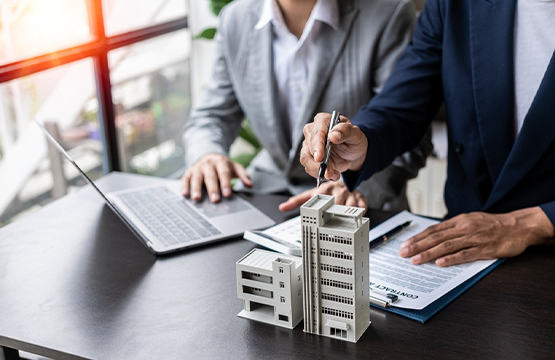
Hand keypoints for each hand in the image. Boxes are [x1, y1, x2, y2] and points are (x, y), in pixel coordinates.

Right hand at [181, 154, 251, 201]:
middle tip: (215, 200)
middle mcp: (208, 163)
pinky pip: (185, 178)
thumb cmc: (223, 165)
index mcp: (221, 162)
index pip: (224, 173)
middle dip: (212, 189)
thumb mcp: (235, 167)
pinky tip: (185, 194)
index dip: (225, 184)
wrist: (209, 155)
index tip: (227, 194)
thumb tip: (250, 185)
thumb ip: (243, 175)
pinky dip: (185, 186)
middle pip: (210, 177)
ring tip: (197, 198)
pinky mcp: (189, 172)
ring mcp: (197, 167)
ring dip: (196, 188)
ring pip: (196, 178)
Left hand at [278, 181, 367, 213]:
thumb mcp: (311, 195)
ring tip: (344, 219)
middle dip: (336, 212)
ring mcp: (350, 194)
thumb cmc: (327, 192)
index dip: (323, 205)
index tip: (321, 212)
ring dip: (348, 214)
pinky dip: (360, 213)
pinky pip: (363, 207)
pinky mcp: (361, 198)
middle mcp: (338, 190)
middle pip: (338, 203)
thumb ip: (297, 201)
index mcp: (325, 189)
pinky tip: (356, 216)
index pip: (323, 197)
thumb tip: (282, 207)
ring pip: (351, 206)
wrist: (344, 185)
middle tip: (333, 219)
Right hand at [300, 112, 368, 181]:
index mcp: (323, 120)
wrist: (353, 151)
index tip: (319, 158)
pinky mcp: (310, 157)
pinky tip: (332, 174)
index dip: (317, 146)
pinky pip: (310, 168)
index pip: (316, 133)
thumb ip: (345, 131)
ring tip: (333, 175)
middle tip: (330, 172)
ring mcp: (309, 145)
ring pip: (306, 159)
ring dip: (318, 170)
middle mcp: (312, 131)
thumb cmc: (354, 138)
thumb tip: (333, 135)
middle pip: (308, 148)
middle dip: (318, 163)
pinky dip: (320, 174)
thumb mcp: (356, 134)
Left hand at [399, 207, 554, 266]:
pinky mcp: (484, 249)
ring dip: (429, 254)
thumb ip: (454, 228)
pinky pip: (465, 254)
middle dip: (417, 246)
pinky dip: (451, 259)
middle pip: (436, 237)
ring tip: (416, 260)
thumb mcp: (471, 220)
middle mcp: (464, 228)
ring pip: (447, 246)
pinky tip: (440, 263)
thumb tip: (435, 235)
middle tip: (404, 253)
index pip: (433, 230)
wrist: (518, 226)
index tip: (405, 245)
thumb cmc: (493, 225)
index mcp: (459, 221)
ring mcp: (474, 238)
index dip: (418, 238)